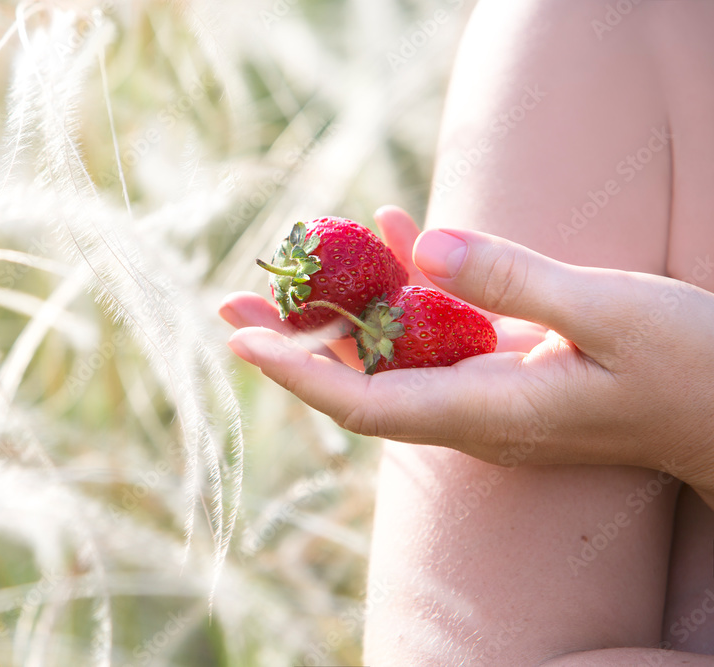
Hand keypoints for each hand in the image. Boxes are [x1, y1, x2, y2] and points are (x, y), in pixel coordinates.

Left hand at [220, 207, 713, 498]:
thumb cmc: (692, 370)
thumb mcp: (609, 312)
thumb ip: (513, 281)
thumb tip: (420, 249)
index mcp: (488, 410)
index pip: (363, 403)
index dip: (297, 372)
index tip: (241, 338)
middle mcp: (474, 415)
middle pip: (360, 382)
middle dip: (296, 338)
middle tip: (235, 294)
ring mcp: (489, 399)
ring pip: (395, 356)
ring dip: (347, 308)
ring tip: (299, 256)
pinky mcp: (507, 377)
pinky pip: (440, 337)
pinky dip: (412, 290)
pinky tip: (399, 237)